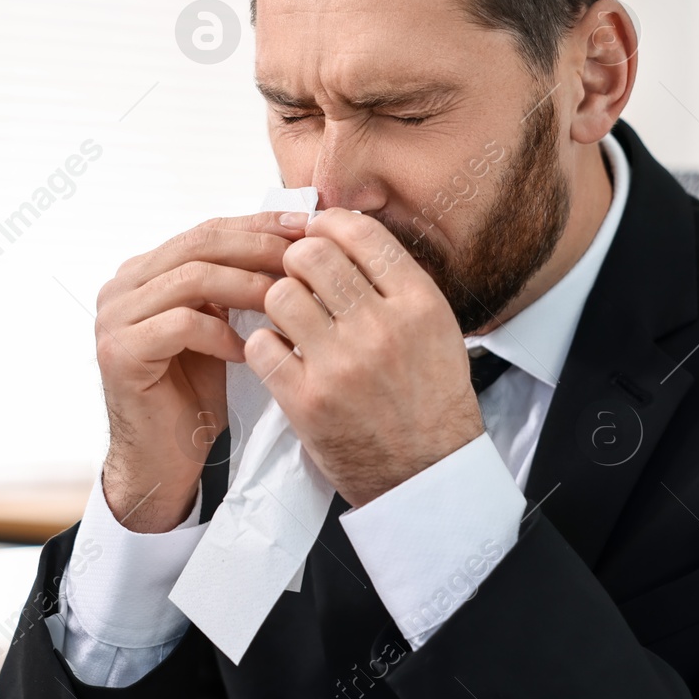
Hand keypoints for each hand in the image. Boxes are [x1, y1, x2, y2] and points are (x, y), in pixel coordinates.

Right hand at [94, 213, 304, 531]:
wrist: (162, 458)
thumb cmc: (195, 392)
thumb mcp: (218, 325)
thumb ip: (232, 284)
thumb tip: (291, 239)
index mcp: (143, 271)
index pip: (207, 231)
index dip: (259, 225)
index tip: (307, 226)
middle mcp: (122, 286)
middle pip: (199, 245)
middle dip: (259, 247)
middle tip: (303, 258)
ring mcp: (114, 317)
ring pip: (192, 279)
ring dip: (247, 286)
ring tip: (285, 301)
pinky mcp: (119, 352)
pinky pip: (181, 324)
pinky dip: (221, 333)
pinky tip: (248, 350)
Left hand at [244, 208, 485, 506]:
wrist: (426, 473)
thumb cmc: (430, 399)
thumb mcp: (436, 330)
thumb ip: (397, 283)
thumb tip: (345, 233)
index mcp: (419, 304)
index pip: (360, 234)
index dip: (329, 224)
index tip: (318, 232)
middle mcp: (381, 328)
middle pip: (311, 255)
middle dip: (297, 261)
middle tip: (299, 278)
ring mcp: (341, 365)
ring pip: (279, 295)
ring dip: (279, 302)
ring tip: (292, 321)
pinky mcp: (307, 400)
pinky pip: (262, 345)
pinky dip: (266, 346)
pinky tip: (283, 355)